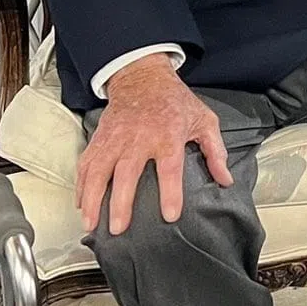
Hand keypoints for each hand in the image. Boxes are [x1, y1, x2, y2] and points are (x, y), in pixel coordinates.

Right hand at [76, 55, 232, 235]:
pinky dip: (81, 185)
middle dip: (121, 202)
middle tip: (119, 229)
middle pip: (127, 173)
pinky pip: (87, 163)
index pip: (170, 168)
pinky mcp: (100, 137)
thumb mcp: (203, 120)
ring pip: (99, 170)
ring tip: (91, 224)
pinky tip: (81, 205)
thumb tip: (225, 180)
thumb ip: (215, 151)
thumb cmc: (175, 101)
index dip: (170, 193)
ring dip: (93, 198)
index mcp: (168, 134)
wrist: (143, 77)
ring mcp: (115, 138)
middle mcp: (138, 138)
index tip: (170, 215)